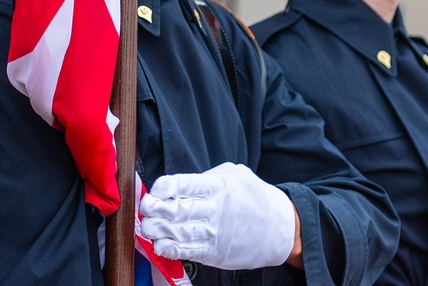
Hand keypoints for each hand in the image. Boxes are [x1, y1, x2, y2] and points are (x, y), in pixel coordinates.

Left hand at [139, 162, 296, 270]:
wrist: (282, 228)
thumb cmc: (256, 198)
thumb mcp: (236, 175)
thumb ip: (208, 177)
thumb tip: (179, 183)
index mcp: (218, 186)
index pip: (185, 184)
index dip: (165, 187)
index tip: (155, 189)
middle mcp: (215, 209)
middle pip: (178, 209)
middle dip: (155, 209)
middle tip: (146, 208)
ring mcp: (215, 232)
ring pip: (179, 231)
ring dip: (158, 230)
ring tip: (147, 227)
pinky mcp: (216, 252)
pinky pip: (189, 251)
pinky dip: (171, 249)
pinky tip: (160, 245)